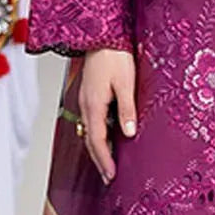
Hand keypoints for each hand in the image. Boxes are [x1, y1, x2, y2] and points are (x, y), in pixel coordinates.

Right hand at [77, 47, 136, 183]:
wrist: (101, 36)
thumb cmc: (115, 56)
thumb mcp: (126, 83)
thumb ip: (127, 109)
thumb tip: (129, 134)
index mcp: (94, 105)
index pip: (97, 141)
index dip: (104, 160)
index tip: (111, 176)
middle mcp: (86, 105)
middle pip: (90, 140)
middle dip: (99, 160)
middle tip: (108, 178)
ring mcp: (85, 100)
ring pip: (89, 131)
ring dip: (97, 149)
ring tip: (106, 164)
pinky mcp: (89, 95)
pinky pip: (91, 121)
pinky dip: (97, 136)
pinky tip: (105, 139)